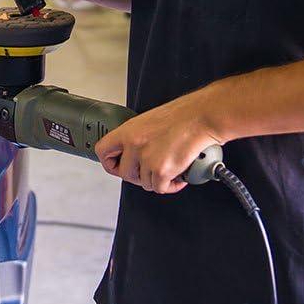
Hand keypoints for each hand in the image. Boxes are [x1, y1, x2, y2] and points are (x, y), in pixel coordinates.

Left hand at [94, 98, 224, 194]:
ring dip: (157, 180)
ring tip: (170, 169)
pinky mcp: (161, 171)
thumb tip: (134, 152)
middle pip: (125, 174)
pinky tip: (178, 177)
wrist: (201, 116)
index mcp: (128, 130)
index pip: (103, 150)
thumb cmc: (183, 115)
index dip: (110, 162)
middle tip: (152, 171)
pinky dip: (171, 186)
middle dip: (139, 176)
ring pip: (144, 183)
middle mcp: (134, 144)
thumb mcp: (150, 121)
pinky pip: (160, 188)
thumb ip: (138, 137)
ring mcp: (147, 159)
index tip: (117, 165)